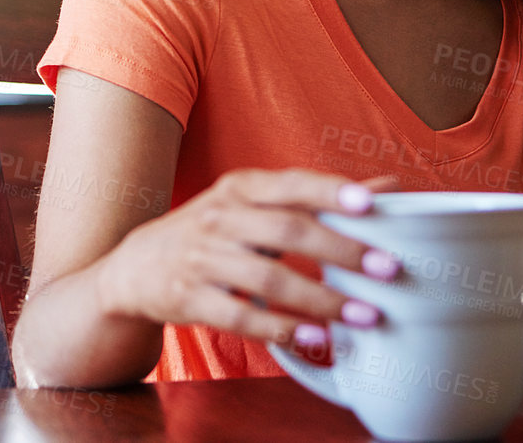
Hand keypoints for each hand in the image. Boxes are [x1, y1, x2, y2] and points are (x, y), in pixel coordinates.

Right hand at [94, 168, 399, 356]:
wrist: (135, 267)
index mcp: (240, 188)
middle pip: (286, 231)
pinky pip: (241, 315)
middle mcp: (220, 217)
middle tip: (386, 269)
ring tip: (364, 314)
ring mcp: (202, 259)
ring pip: (268, 278)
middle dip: (341, 251)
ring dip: (320, 298)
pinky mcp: (190, 299)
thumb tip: (387, 187)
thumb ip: (317, 199)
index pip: (291, 184)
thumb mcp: (254, 205)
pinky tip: (315, 338)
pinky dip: (281, 329)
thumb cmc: (212, 232)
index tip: (371, 204)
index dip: (330, 192)